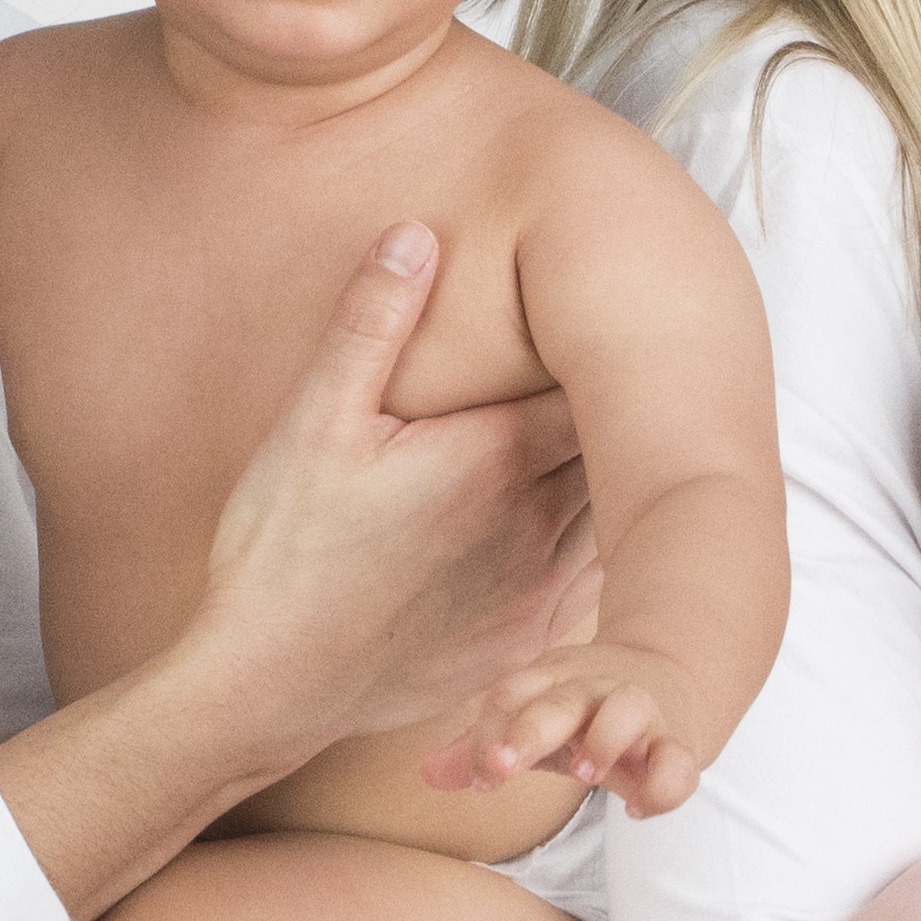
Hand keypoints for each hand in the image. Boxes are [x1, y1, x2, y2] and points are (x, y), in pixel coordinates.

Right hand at [176, 226, 596, 763]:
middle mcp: (537, 525)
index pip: (602, 382)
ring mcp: (539, 591)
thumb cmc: (282, 552)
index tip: (621, 317)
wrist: (267, 687)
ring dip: (632, 482)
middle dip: (637, 410)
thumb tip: (416, 233)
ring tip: (642, 441)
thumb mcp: (312, 424)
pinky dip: (611, 550)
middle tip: (653, 366)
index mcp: (496, 456)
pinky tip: (603, 529)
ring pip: (622, 519)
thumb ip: (371, 325)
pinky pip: (599, 584)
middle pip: (629, 449)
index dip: (620, 348)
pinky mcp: (527, 640)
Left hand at [427, 639, 708, 814]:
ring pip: (626, 711)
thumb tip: (426, 774)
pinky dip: (663, 785)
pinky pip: (678, 761)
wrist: (676, 676)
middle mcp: (594, 690)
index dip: (489, 733)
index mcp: (552, 681)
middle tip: (503, 767)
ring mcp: (641, 711)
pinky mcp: (680, 742)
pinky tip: (637, 809)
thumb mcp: (535, 721)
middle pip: (561, 700)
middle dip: (530, 729)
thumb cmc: (587, 711)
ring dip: (604, 739)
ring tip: (584, 774)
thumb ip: (484, 746)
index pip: (511, 696)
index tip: (480, 778)